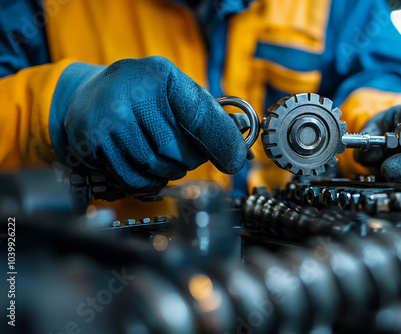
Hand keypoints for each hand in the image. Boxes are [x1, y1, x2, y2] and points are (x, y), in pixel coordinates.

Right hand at [50, 56, 246, 191]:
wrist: (89, 94)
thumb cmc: (142, 95)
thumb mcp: (174, 91)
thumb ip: (205, 115)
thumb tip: (237, 151)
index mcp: (159, 75)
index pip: (199, 115)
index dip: (221, 141)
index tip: (234, 162)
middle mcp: (130, 93)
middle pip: (177, 150)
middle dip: (189, 160)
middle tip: (188, 156)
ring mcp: (107, 119)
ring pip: (155, 167)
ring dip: (168, 171)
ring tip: (165, 159)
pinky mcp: (91, 143)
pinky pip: (132, 179)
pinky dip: (147, 182)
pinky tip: (149, 171)